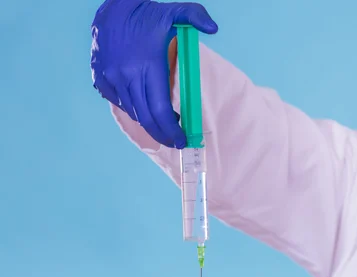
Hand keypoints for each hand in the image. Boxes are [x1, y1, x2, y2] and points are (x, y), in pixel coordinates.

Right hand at [90, 0, 217, 148]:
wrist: (111, 7)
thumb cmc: (146, 14)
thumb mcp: (174, 12)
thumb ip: (196, 16)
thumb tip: (214, 28)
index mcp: (147, 65)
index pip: (160, 109)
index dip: (171, 129)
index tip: (182, 140)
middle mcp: (126, 75)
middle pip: (146, 117)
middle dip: (162, 133)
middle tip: (175, 141)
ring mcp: (111, 78)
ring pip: (132, 111)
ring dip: (148, 122)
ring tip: (163, 124)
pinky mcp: (100, 78)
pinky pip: (118, 102)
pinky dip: (132, 109)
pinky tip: (144, 107)